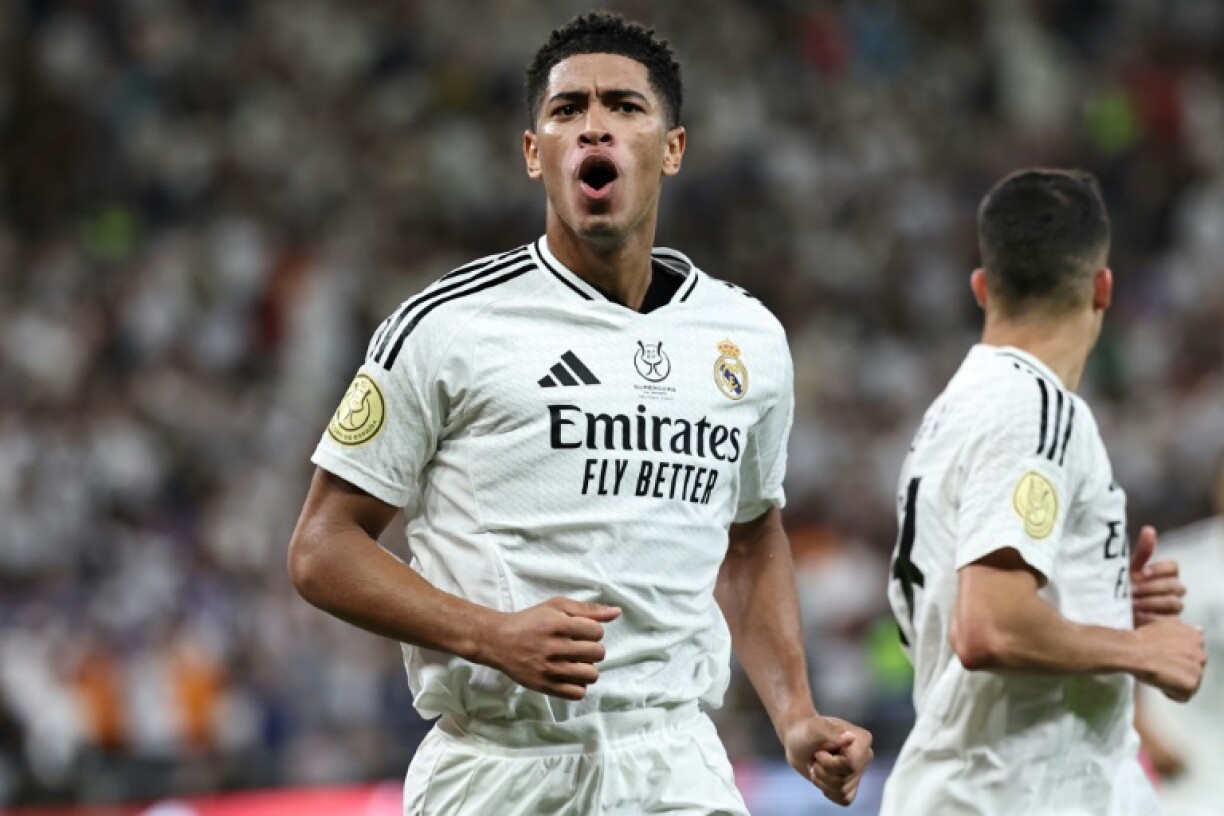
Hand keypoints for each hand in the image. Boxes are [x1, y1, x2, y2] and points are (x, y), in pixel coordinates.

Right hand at [478, 598, 619, 700]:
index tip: (581, 632)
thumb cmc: (531, 621)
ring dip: (588, 669)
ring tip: (576, 663)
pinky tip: (569, 675)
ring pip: (591, 675)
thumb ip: (588, 609)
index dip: (593, 631)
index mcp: (558, 625)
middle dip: (592, 649)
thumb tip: (617, 612)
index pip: (597, 632)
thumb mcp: (557, 606)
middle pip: (597, 654)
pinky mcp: (544, 686)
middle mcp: (554, 648)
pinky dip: (578, 685)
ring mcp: (549, 669)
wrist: (498, 641)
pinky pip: (577, 693)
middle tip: (578, 648)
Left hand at [783, 715, 873, 805]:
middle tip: (816, 757)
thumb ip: (831, 731)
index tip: (819, 751)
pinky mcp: (851, 786)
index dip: (829, 762)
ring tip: (817, 765)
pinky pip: (843, 799)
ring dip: (821, 779)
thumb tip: (851, 737)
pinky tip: (822, 776)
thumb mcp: (814, 728)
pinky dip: (827, 790)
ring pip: (842, 790)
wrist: (798, 742)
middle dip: (823, 771)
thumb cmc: (806, 732)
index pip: (850, 764)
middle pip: (844, 778)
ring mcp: (859, 772)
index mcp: (863, 739)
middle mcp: (865, 756)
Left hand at [1130, 526, 1185, 625]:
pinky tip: (1137, 616)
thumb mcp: (1128, 568)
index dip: (1159, 569)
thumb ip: (1142, 552)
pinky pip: (1169, 620)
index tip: (1141, 573)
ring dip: (1150, 602)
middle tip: (1130, 591)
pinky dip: (1152, 617)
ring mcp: (1174, 606)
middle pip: (1174, 585)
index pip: (1173, 566)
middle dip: (1151, 588)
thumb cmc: (1123, 585)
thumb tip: (1149, 529)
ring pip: (1174, 602)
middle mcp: (1173, 588)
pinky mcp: (1170, 622)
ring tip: (1131, 604)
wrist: (1113, 610)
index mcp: (1165, 572)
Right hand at [1134, 617, 1205, 701]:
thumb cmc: (1143, 638)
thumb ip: (1183, 627)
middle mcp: (1201, 654)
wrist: (1133, 651)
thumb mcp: (1164, 623)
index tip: (1169, 657)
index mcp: (1195, 638)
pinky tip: (1161, 685)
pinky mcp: (1190, 685)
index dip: (1181, 656)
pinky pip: (1184, 696)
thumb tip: (1198, 630)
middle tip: (1163, 667)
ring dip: (1177, 681)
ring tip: (1160, 676)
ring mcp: (1197, 670)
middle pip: (1194, 667)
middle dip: (1181, 669)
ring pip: (1190, 682)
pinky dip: (1172, 693)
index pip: (1195, 652)